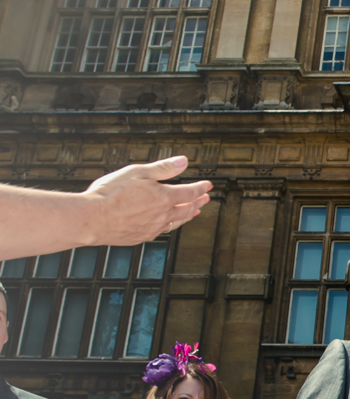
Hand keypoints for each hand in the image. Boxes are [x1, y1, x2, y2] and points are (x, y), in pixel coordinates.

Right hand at [82, 157, 210, 244]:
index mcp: (164, 197)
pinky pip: (162, 231)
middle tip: (205, 199)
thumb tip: (183, 161)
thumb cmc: (110, 194)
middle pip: (186, 209)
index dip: (200, 188)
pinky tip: (168, 225)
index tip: (207, 185)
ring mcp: (152, 228)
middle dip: (198, 202)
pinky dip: (170, 226)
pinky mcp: (141, 236)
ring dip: (187, 216)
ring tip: (193, 212)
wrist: (92, 218)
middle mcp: (162, 215)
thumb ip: (162, 168)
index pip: (189, 192)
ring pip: (176, 222)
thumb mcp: (138, 172)